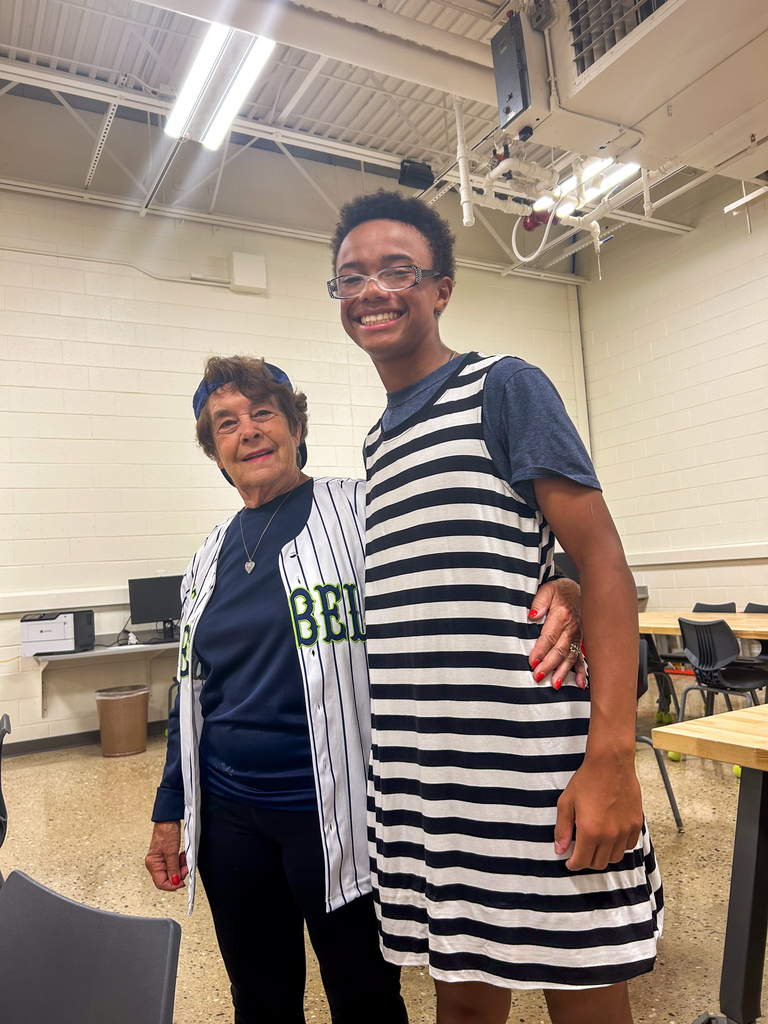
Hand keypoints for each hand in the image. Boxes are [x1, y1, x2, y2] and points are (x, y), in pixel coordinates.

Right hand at [145, 820, 187, 890]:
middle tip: (186, 868)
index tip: (182, 883)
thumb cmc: (166, 832)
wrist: (168, 820)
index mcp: (153, 864)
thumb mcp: (171, 852)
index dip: (172, 885)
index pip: (161, 883)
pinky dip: (180, 862)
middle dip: (178, 874)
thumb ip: (173, 868)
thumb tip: (175, 882)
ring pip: (172, 871)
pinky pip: (174, 864)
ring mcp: (161, 860)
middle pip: (167, 878)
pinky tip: (182, 856)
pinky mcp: (166, 856)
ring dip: (180, 867)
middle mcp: (155, 864)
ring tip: (184, 859)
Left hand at [528, 577, 585, 688]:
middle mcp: (572, 628)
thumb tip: (533, 615)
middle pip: (560, 650)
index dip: (540, 650)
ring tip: (555, 684)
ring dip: (563, 671)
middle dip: (549, 664)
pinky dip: (582, 671)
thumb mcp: (547, 590)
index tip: (532, 662)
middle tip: (538, 675)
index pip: (549, 637)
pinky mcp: (581, 641)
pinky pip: (582, 658)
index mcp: (561, 616)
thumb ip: (539, 602)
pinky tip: (580, 684)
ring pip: (571, 657)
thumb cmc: (560, 591)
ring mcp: (578, 636)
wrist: (577, 589)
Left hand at [554, 754, 642, 870]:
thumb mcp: (566, 803)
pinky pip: (628, 845)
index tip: (570, 862)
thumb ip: (562, 829)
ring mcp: (624, 830)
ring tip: (595, 846)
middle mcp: (609, 835)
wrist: (611, 764)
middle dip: (587, 861)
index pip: (582, 861)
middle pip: (599, 863)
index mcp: (590, 831)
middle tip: (581, 852)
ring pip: (615, 857)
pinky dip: (619, 847)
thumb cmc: (587, 780)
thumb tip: (560, 849)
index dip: (574, 864)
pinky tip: (610, 837)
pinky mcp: (636, 824)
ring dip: (603, 856)